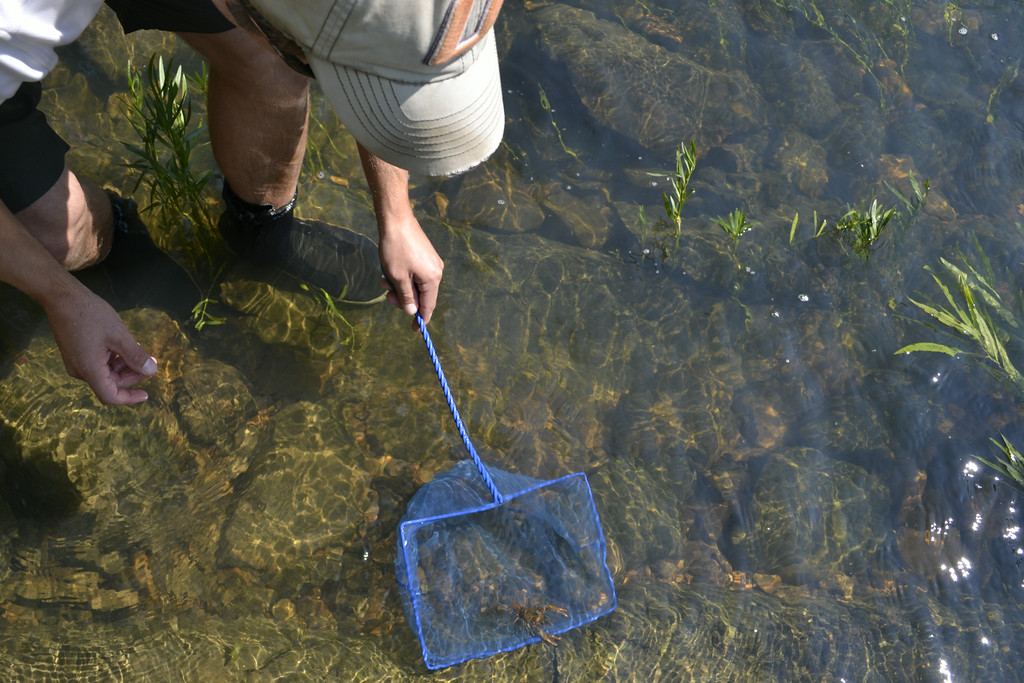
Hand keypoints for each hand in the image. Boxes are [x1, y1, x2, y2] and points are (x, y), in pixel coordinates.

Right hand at [45, 286, 157, 404]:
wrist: (62, 297)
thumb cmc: (91, 315)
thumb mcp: (120, 336)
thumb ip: (136, 356)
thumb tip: (151, 371)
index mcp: (89, 370)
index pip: (110, 396)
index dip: (130, 398)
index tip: (146, 394)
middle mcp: (80, 370)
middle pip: (110, 383)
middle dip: (132, 375)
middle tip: (151, 362)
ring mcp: (76, 361)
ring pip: (106, 372)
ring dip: (124, 365)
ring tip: (140, 351)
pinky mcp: (76, 352)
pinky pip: (98, 363)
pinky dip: (114, 358)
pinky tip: (126, 346)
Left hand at [378, 212, 443, 324]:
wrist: (396, 219)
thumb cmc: (396, 248)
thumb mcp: (398, 277)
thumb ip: (406, 297)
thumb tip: (412, 312)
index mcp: (432, 279)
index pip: (428, 306)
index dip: (420, 319)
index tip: (414, 330)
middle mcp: (436, 271)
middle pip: (421, 295)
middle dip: (403, 298)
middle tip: (386, 294)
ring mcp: (431, 262)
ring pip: (416, 284)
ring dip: (400, 286)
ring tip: (384, 279)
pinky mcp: (425, 255)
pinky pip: (415, 273)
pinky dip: (403, 277)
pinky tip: (390, 271)